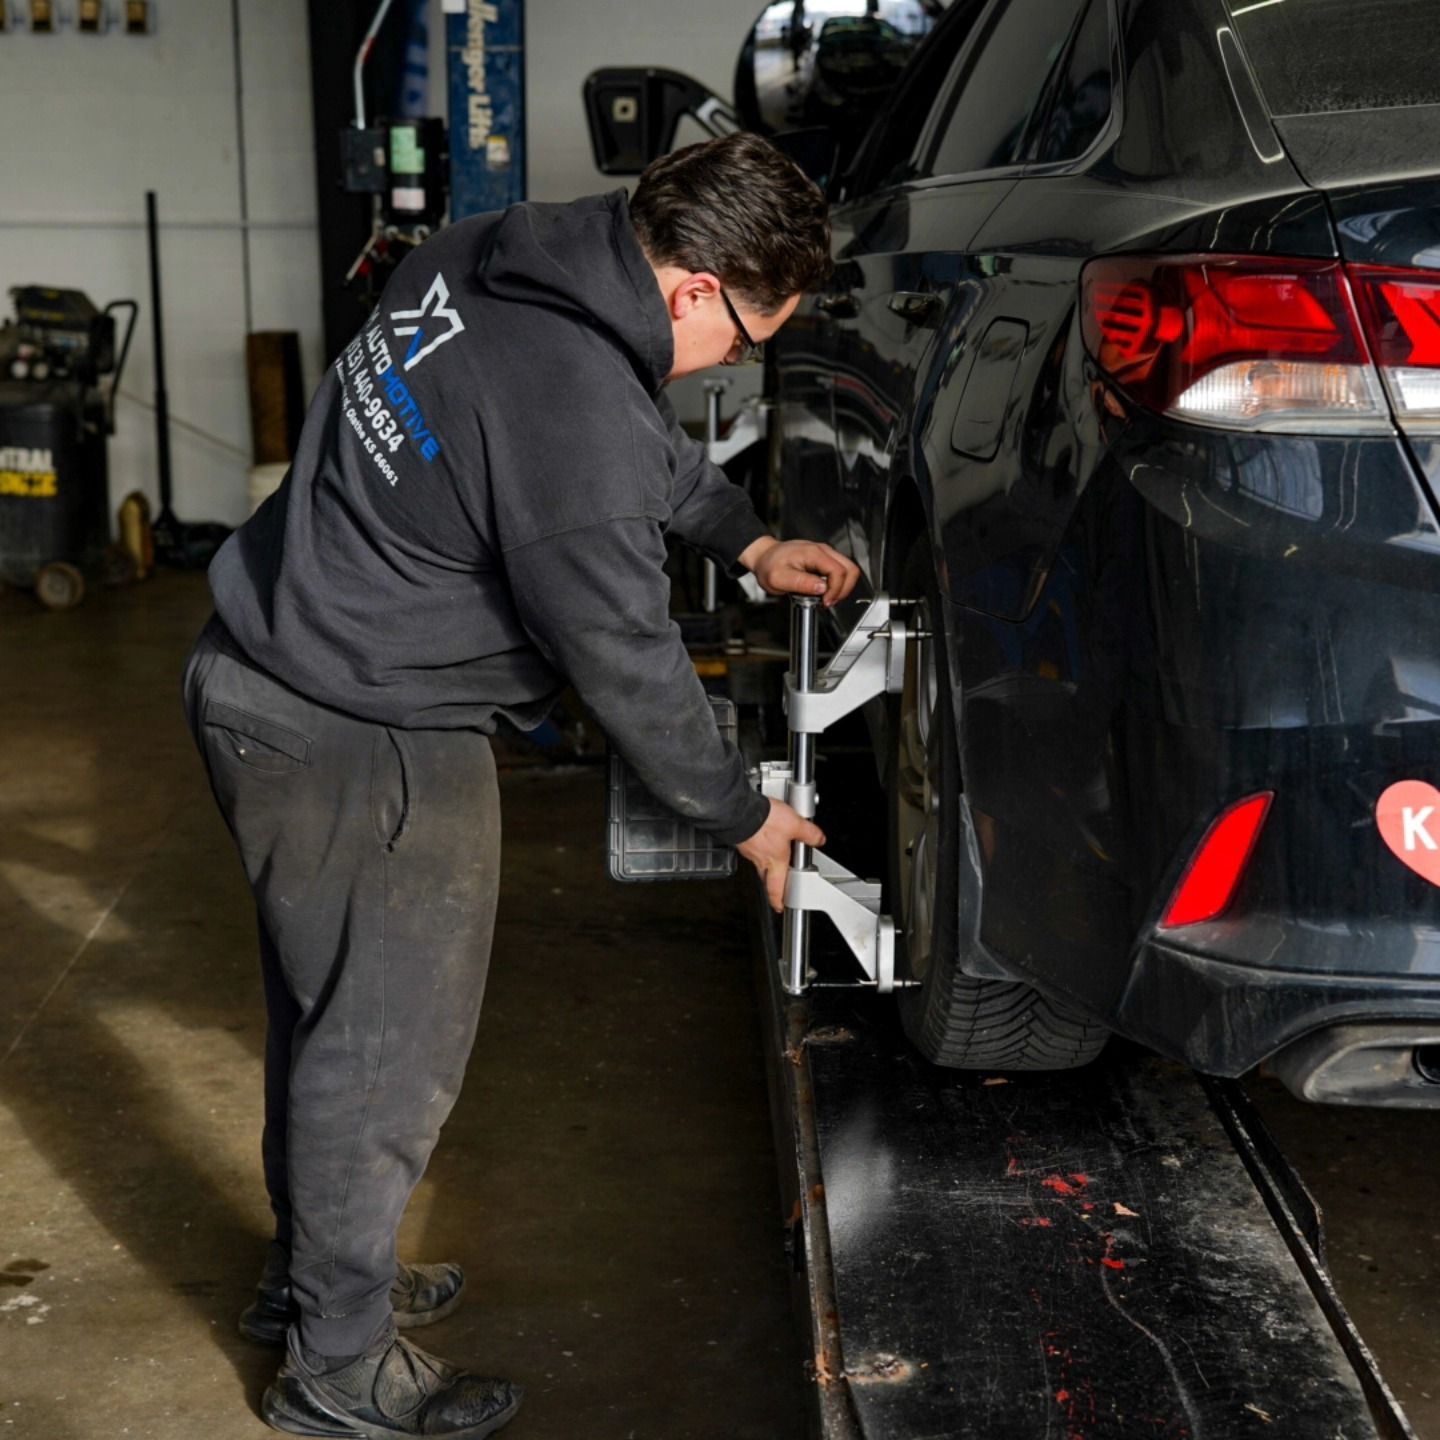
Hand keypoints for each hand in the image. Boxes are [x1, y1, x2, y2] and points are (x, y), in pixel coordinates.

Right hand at [736, 797, 825, 912]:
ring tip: (773, 854)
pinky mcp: (742, 838)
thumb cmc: (763, 821)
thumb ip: (809, 833)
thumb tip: (818, 839)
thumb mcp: (795, 824)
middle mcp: (760, 860)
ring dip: (765, 862)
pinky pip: (751, 847)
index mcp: (775, 862)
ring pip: (758, 862)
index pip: (776, 889)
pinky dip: (757, 844)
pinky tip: (762, 834)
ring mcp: (749, 850)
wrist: (740, 810)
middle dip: (771, 883)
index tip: (780, 906)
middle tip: (776, 887)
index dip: (778, 900)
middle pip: (765, 878)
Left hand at [739, 536, 860, 608]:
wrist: (764, 557)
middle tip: (828, 602)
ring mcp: (825, 554)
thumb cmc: (769, 565)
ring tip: (826, 598)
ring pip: (849, 571)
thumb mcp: (778, 579)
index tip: (825, 602)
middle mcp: (823, 551)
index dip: (836, 590)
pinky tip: (823, 592)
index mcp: (813, 553)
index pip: (839, 571)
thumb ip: (801, 583)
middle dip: (843, 590)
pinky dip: (836, 585)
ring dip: (841, 588)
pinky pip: (840, 572)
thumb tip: (822, 588)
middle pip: (851, 570)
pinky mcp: (824, 560)